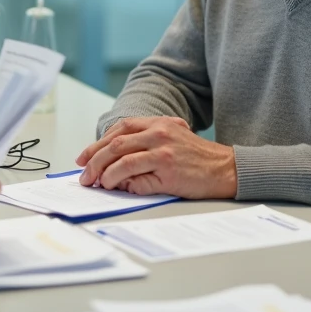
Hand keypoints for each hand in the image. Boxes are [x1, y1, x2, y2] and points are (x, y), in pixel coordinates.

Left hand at [75, 117, 236, 198]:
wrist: (226, 169)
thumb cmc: (197, 158)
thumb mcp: (172, 141)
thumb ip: (145, 147)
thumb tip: (114, 166)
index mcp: (158, 123)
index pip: (119, 129)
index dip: (97, 143)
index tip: (84, 157)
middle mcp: (158, 132)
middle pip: (115, 143)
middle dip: (94, 160)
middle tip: (84, 175)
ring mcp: (163, 150)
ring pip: (121, 158)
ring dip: (104, 173)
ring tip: (97, 183)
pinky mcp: (168, 169)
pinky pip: (136, 175)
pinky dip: (122, 182)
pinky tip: (116, 187)